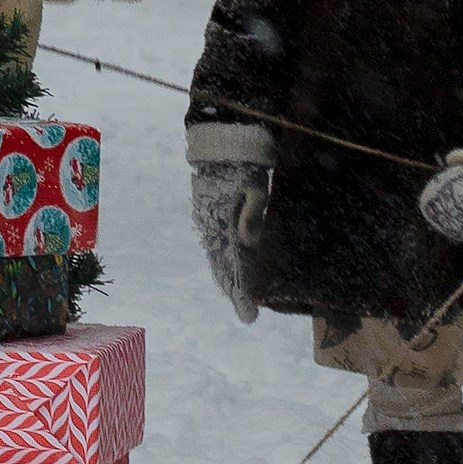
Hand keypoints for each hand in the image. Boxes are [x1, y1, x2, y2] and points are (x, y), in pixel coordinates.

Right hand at [191, 163, 268, 321]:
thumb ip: (254, 215)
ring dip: (227, 280)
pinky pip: (214, 248)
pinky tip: (227, 271)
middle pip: (223, 269)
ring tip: (237, 297)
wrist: (220, 149)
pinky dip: (221, 264)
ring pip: (217, 260)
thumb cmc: (243, 168)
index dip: (242, 293)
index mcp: (224, 227)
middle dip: (235, 292)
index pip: (234, 268)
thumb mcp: (255, 188)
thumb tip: (249, 241)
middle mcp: (212, 231)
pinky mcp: (207, 218)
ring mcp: (208, 225)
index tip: (249, 315)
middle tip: (245, 312)